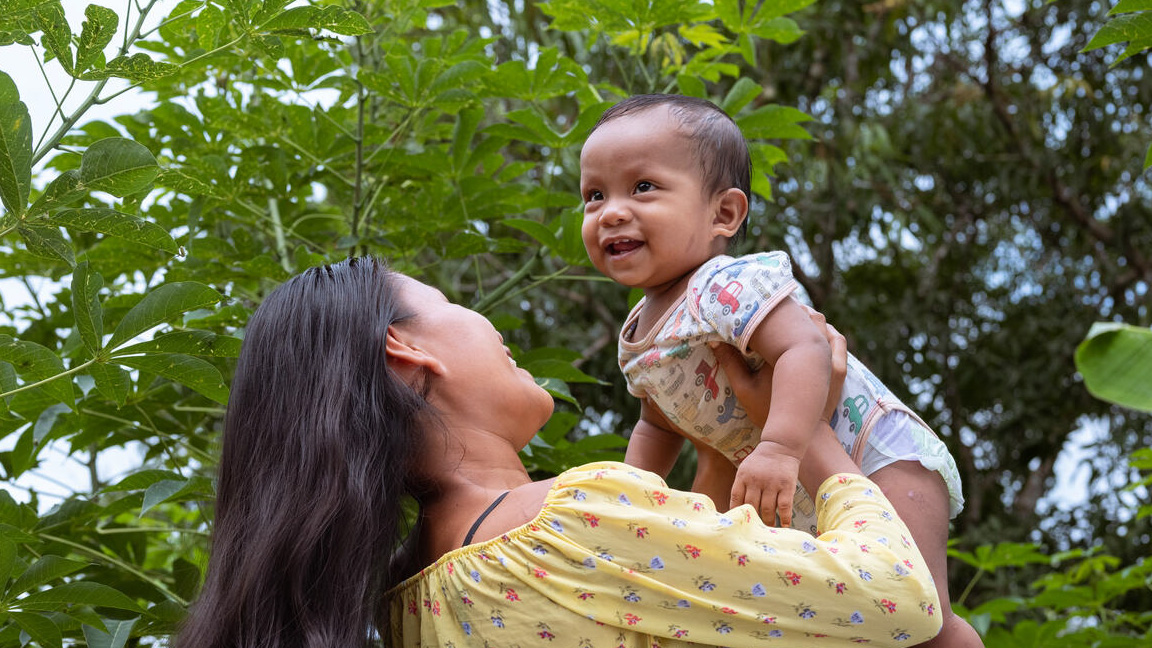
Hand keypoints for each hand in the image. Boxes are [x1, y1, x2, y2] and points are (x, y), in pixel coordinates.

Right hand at [712, 305, 846, 427]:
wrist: (805, 437)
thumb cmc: (770, 412)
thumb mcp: (744, 388)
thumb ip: (729, 363)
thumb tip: (713, 341)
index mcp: (790, 349)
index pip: (787, 316)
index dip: (777, 307)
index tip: (766, 303)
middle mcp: (814, 348)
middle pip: (808, 315)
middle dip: (795, 310)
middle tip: (779, 308)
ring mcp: (830, 357)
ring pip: (824, 324)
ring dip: (811, 318)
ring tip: (796, 318)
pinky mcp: (838, 367)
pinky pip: (837, 339)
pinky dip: (827, 331)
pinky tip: (817, 332)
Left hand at [730, 441, 800, 525]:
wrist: (780, 446)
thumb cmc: (761, 462)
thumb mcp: (746, 469)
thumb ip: (741, 485)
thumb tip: (737, 509)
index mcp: (743, 476)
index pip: (736, 498)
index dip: (735, 512)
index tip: (736, 523)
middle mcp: (756, 481)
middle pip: (751, 506)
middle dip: (752, 520)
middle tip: (753, 531)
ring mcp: (772, 483)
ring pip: (767, 509)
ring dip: (768, 522)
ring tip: (767, 530)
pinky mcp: (787, 486)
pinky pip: (785, 506)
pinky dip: (785, 518)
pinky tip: (784, 526)